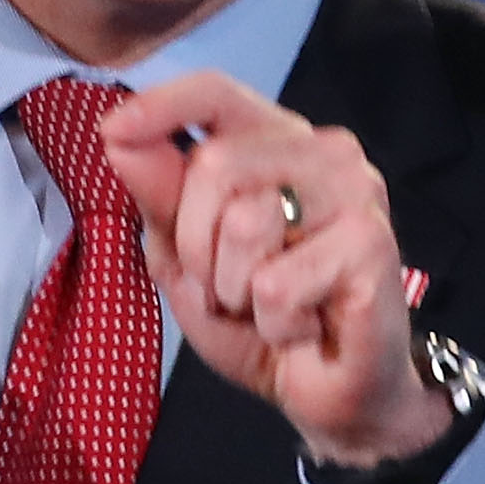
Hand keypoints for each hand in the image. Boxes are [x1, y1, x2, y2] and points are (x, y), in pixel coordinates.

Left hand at [98, 70, 449, 467]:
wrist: (326, 390)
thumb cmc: (259, 316)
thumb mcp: (186, 255)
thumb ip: (158, 194)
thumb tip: (116, 131)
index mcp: (276, 143)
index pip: (217, 93)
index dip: (162, 105)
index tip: (113, 129)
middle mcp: (324, 153)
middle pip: (214, 164)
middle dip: (197, 245)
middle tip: (228, 287)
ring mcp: (356, 193)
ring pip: (244, 222)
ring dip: (234, 288)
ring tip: (266, 306)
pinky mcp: (371, 243)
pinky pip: (275, 283)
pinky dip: (272, 322)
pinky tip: (303, 326)